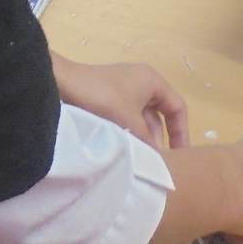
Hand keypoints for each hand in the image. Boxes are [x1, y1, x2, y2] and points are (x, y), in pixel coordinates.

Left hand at [51, 56, 188, 150]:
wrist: (61, 83)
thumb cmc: (101, 97)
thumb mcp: (129, 120)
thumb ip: (147, 140)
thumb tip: (161, 161)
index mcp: (152, 81)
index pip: (177, 108)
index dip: (181, 132)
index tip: (181, 156)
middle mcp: (141, 83)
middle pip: (160, 115)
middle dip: (159, 139)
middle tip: (155, 163)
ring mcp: (124, 90)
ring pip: (141, 119)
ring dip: (142, 138)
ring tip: (139, 160)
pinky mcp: (108, 98)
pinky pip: (127, 118)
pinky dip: (128, 133)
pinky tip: (124, 150)